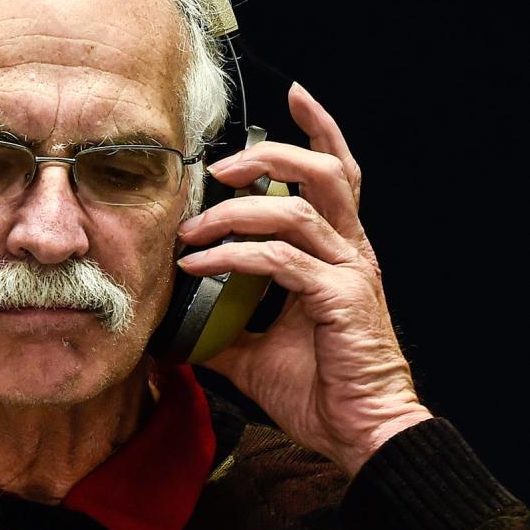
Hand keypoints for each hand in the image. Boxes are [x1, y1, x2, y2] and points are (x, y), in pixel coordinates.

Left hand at [175, 83, 431, 475]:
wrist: (360, 435)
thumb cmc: (320, 389)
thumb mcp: (254, 352)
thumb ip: (219, 328)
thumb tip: (169, 330)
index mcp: (336, 252)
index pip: (335, 174)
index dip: (319, 130)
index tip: (293, 95)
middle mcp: (349, 252)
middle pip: (325, 173)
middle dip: (270, 154)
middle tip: (217, 167)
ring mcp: (349, 273)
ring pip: (297, 209)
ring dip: (236, 210)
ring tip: (191, 227)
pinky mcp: (341, 300)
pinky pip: (280, 261)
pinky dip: (233, 257)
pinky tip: (198, 266)